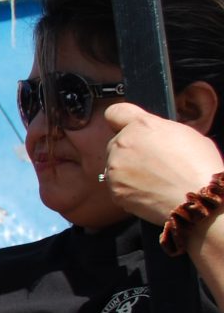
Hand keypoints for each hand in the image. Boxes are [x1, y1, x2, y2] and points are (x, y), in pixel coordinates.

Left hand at [104, 102, 223, 225]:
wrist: (195, 200)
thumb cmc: (198, 168)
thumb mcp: (185, 134)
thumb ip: (159, 130)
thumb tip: (152, 134)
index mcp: (141, 125)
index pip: (115, 112)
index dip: (121, 120)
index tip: (125, 127)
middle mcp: (123, 143)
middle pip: (116, 142)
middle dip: (130, 150)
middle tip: (152, 162)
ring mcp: (115, 167)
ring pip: (114, 165)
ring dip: (128, 170)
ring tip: (154, 179)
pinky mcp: (114, 189)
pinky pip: (117, 185)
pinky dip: (128, 188)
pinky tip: (149, 191)